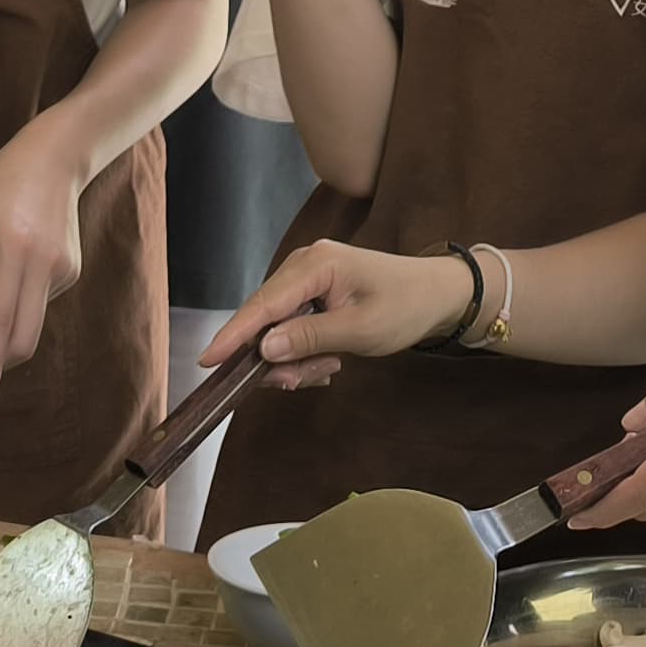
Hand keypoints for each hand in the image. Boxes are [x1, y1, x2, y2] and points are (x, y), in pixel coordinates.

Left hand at [0, 119, 91, 403]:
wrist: (55, 159)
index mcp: (9, 248)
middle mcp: (41, 264)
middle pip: (24, 336)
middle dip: (1, 361)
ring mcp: (63, 270)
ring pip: (32, 324)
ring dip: (8, 330)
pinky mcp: (72, 271)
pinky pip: (40, 303)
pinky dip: (21, 304)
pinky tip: (16, 267)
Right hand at [201, 240, 474, 390]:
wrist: (437, 295)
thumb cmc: (406, 306)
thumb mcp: (361, 329)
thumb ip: (310, 338)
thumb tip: (263, 349)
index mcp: (316, 264)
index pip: (264, 303)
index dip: (234, 334)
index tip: (207, 361)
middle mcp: (303, 265)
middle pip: (265, 318)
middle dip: (278, 358)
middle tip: (302, 382)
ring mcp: (306, 278)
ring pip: (277, 328)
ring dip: (295, 358)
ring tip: (328, 368)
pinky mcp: (311, 293)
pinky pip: (291, 328)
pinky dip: (302, 351)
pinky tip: (327, 361)